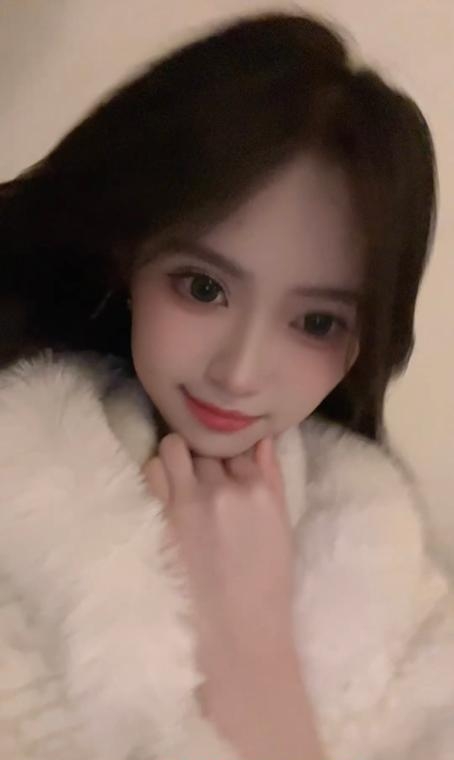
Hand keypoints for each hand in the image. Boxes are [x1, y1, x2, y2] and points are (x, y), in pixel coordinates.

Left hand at [143, 434, 323, 759]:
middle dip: (204, 457)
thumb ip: (272, 477)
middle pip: (206, 446)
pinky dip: (158, 474)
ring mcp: (190, 500)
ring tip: (178, 478)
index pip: (238, 447)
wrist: (237, 633)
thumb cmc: (266, 584)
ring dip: (176, 457)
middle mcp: (224, 487)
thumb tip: (263, 439)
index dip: (230, 459)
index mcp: (260, 489)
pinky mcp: (162, 516)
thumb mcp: (281, 525)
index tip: (224, 473)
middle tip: (200, 477)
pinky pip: (153, 470)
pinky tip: (165, 493)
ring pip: (174, 448)